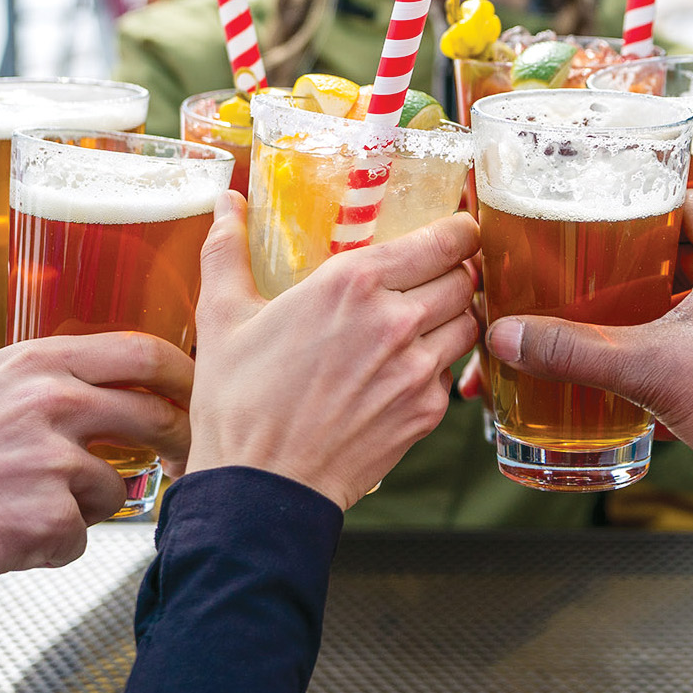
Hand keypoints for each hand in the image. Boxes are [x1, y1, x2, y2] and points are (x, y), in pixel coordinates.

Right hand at [0, 332, 193, 578]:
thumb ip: (61, 375)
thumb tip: (132, 383)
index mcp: (43, 361)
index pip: (144, 353)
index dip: (183, 374)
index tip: (198, 391)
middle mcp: (53, 403)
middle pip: (156, 417)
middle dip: (178, 442)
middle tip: (179, 458)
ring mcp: (52, 462)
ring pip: (118, 486)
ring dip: (89, 503)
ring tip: (32, 501)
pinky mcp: (47, 519)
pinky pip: (83, 534)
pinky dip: (56, 541)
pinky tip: (15, 530)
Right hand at [187, 192, 479, 509]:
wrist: (261, 490)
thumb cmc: (238, 403)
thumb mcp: (223, 317)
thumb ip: (228, 250)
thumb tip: (226, 202)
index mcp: (353, 284)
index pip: (445, 239)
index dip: (458, 230)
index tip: (455, 229)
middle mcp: (397, 320)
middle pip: (465, 277)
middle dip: (456, 271)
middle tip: (435, 273)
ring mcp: (417, 368)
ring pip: (468, 322)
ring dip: (454, 315)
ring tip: (426, 317)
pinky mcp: (427, 411)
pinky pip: (453, 370)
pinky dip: (440, 362)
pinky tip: (408, 365)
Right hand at [486, 190, 692, 521]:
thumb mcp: (652, 370)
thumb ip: (576, 349)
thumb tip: (506, 334)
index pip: (686, 200)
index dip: (640, 213)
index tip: (603, 230)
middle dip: (657, 264)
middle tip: (608, 280)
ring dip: (691, 301)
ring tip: (639, 322)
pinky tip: (687, 365)